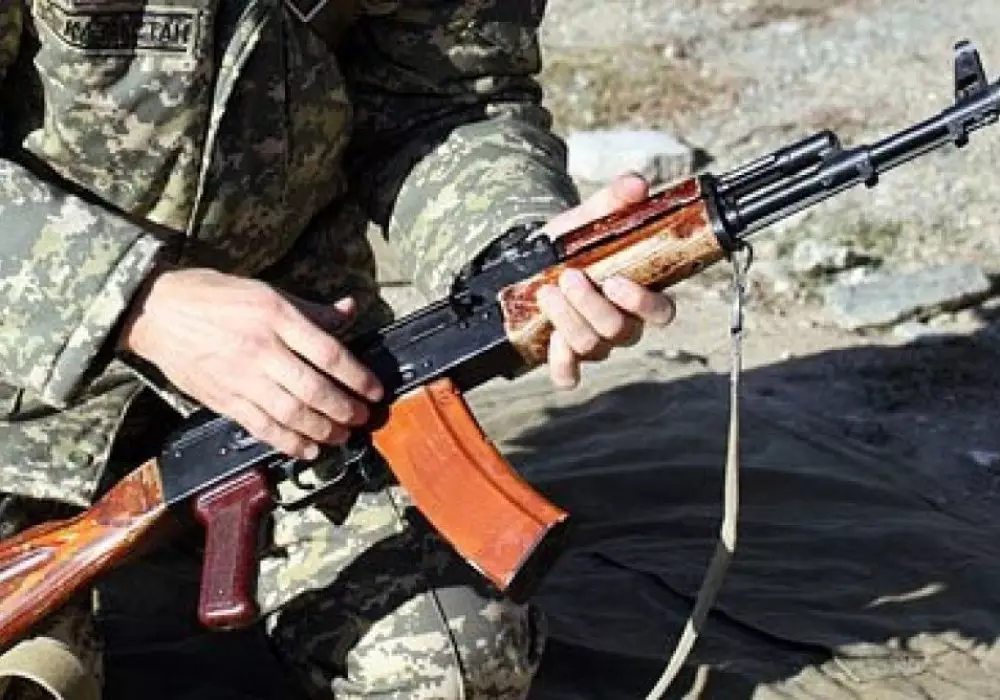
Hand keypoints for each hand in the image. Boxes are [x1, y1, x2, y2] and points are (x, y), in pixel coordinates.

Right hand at [119, 267, 383, 459]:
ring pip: (291, 413)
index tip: (374, 391)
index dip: (358, 377)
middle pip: (314, 388)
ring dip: (322, 430)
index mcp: (277, 316)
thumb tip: (349, 310)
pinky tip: (307, 449)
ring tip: (341, 436)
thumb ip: (311, 309)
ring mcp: (242, 376)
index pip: (329, 353)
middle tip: (361, 419)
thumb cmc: (213, 297)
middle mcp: (262, 348)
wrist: (156, 312)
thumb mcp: (267, 291)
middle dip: (344, 409)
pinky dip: (288, 442)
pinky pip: (262, 426)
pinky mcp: (224, 398)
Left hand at [535, 173, 676, 388]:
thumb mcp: (589, 219)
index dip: (643, 304)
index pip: (662, 313)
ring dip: (568, 319)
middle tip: (569, 277)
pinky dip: (561, 362)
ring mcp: (596, 344)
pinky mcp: (566, 357)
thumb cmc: (571, 244)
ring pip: (593, 347)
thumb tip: (636, 184)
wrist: (532, 262)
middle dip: (592, 305)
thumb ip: (614, 201)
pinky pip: (570, 376)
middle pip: (621, 331)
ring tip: (547, 291)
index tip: (616, 281)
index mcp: (639, 294)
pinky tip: (550, 339)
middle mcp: (623, 324)